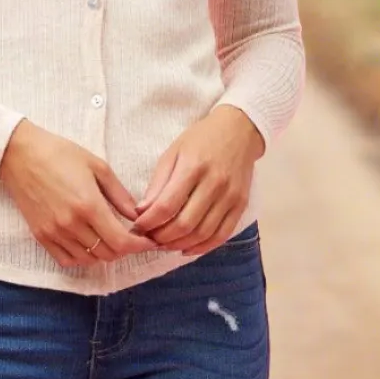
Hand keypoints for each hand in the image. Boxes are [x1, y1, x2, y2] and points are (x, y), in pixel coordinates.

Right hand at [0, 120, 155, 267]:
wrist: (20, 154)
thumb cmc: (60, 154)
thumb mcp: (97, 166)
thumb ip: (119, 194)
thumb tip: (136, 215)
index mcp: (88, 205)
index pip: (121, 241)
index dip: (139, 246)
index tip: (148, 242)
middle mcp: (71, 224)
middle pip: (107, 253)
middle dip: (124, 248)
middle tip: (131, 236)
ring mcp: (54, 232)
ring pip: (89, 259)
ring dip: (104, 253)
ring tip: (110, 238)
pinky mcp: (40, 235)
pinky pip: (66, 259)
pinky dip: (82, 258)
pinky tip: (88, 244)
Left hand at [130, 105, 263, 255]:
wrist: (239, 130)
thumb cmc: (201, 139)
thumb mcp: (173, 152)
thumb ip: (158, 183)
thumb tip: (142, 211)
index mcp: (193, 167)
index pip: (167, 205)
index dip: (149, 222)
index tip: (137, 226)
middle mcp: (214, 183)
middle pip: (184, 224)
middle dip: (162, 237)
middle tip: (149, 238)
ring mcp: (230, 196)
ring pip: (202, 234)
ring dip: (179, 245)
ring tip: (164, 244)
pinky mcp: (241, 205)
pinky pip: (222, 235)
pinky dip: (202, 247)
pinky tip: (186, 248)